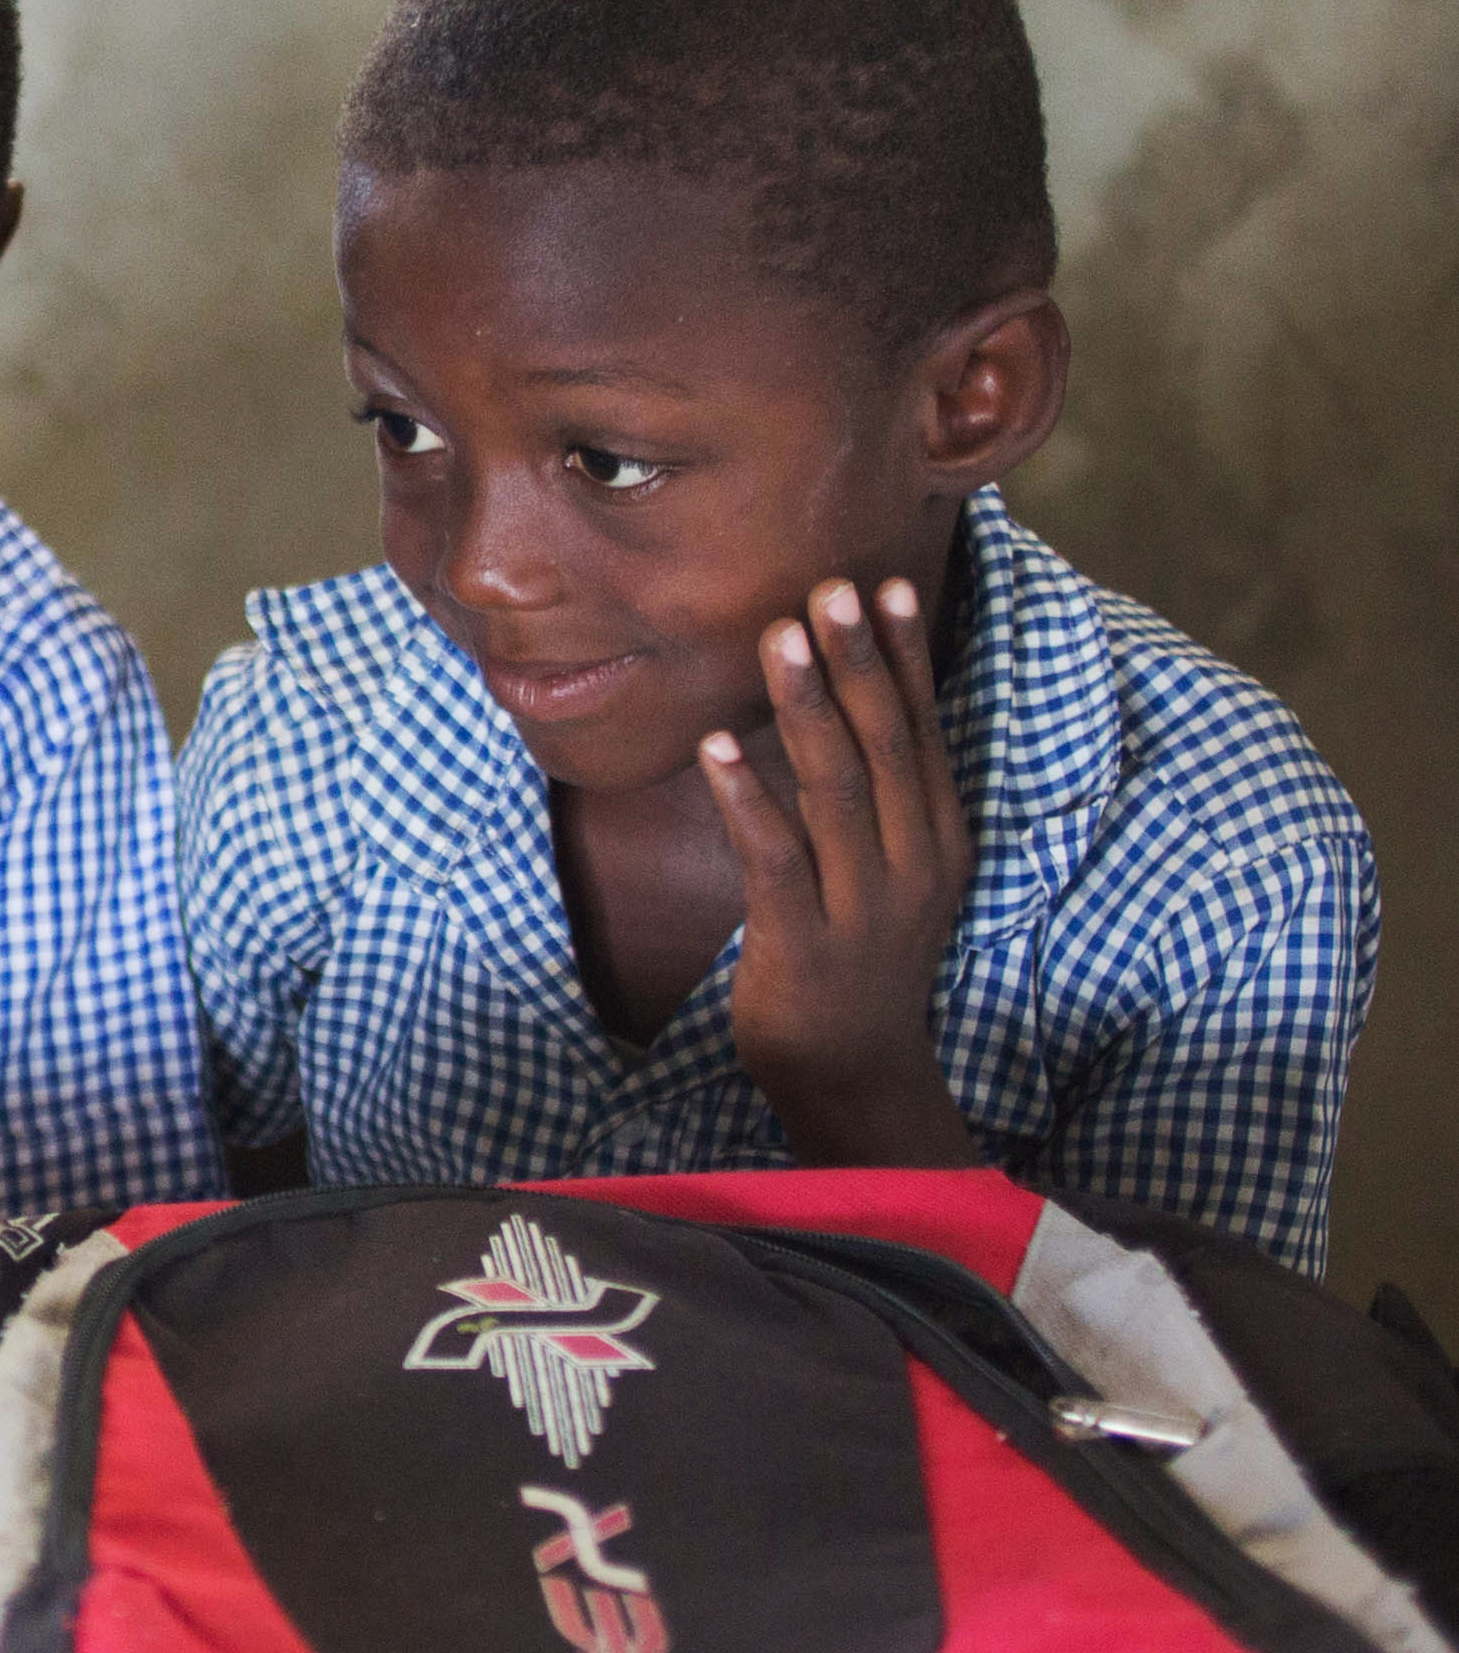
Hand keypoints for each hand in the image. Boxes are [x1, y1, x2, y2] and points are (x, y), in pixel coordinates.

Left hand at [705, 575, 980, 1167]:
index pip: (924, 729)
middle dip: (857, 662)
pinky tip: (714, 747)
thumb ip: (872, 791)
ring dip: (804, 709)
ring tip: (776, 638)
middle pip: (887, 745)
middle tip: (826, 587)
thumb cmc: (857, 950)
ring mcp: (865, 902)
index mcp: (937, 835)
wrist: (854, 1070)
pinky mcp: (806, 939)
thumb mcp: (887, 865)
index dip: (903, 657)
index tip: (883, 583)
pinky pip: (776, 857)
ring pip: (837, 788)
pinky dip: (747, 798)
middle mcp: (913, 860)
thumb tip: (835, 696)